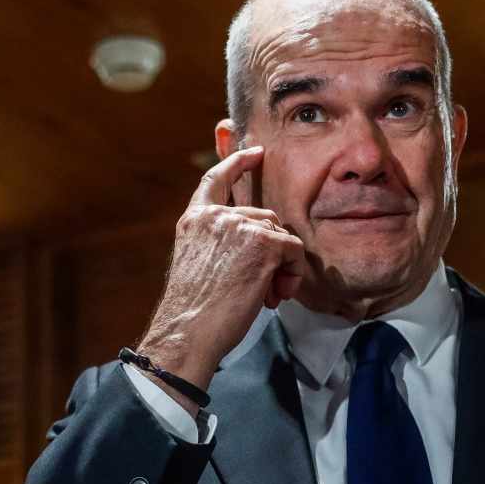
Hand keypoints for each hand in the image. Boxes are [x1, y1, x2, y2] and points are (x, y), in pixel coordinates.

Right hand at [135, 146, 305, 409]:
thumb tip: (261, 239)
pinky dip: (293, 274)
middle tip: (262, 287)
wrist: (189, 331)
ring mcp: (240, 226)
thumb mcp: (199, 263)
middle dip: (271, 250)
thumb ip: (219, 242)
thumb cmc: (195, 310)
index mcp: (195, 220)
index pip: (216, 179)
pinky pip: (295, 250)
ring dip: (282, 267)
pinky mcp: (264, 243)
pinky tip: (274, 295)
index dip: (237, 163)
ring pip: (282, 235)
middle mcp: (216, 216)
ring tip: (265, 295)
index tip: (255, 153)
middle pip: (264, 218)